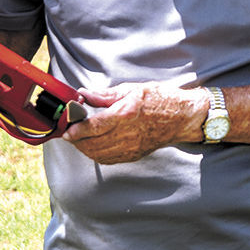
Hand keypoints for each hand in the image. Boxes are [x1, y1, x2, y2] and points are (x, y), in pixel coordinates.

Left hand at [61, 83, 209, 163]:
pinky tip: (92, 146)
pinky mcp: (134, 155)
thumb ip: (105, 95)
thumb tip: (84, 94)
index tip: (66, 129)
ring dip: (84, 148)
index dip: (76, 130)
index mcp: (126, 114)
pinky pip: (109, 160)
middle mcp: (127, 134)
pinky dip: (96, 155)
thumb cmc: (161, 100)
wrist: (182, 117)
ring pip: (98, 154)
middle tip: (68, 131)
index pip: (94, 127)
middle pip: (92, 144)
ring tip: (78, 138)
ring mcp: (131, 147)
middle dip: (76, 140)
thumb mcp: (131, 89)